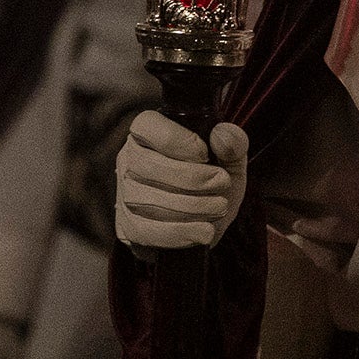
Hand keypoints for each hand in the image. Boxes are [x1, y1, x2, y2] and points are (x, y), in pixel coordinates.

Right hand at [115, 113, 247, 251]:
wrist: (204, 224)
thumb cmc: (212, 183)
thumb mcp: (230, 161)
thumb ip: (233, 144)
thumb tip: (222, 134)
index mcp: (148, 132)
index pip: (148, 125)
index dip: (179, 141)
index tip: (206, 155)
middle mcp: (129, 160)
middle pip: (147, 165)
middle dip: (192, 178)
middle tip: (222, 184)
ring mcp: (124, 195)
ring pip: (147, 200)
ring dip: (192, 207)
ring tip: (219, 207)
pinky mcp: (127, 227)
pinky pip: (146, 231)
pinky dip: (180, 233)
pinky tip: (204, 231)